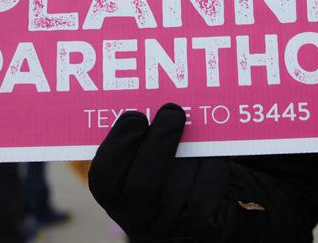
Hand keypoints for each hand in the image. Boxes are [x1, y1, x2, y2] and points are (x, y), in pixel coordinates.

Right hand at [88, 103, 227, 239]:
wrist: (193, 194)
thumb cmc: (158, 156)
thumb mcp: (139, 146)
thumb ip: (138, 129)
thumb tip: (151, 94)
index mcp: (112, 193)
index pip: (104, 175)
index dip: (120, 144)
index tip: (137, 117)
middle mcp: (135, 216)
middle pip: (143, 185)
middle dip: (160, 142)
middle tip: (173, 111)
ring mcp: (168, 223)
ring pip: (181, 182)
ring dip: (191, 147)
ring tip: (194, 124)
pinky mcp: (199, 222)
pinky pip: (209, 186)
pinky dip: (213, 161)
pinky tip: (213, 146)